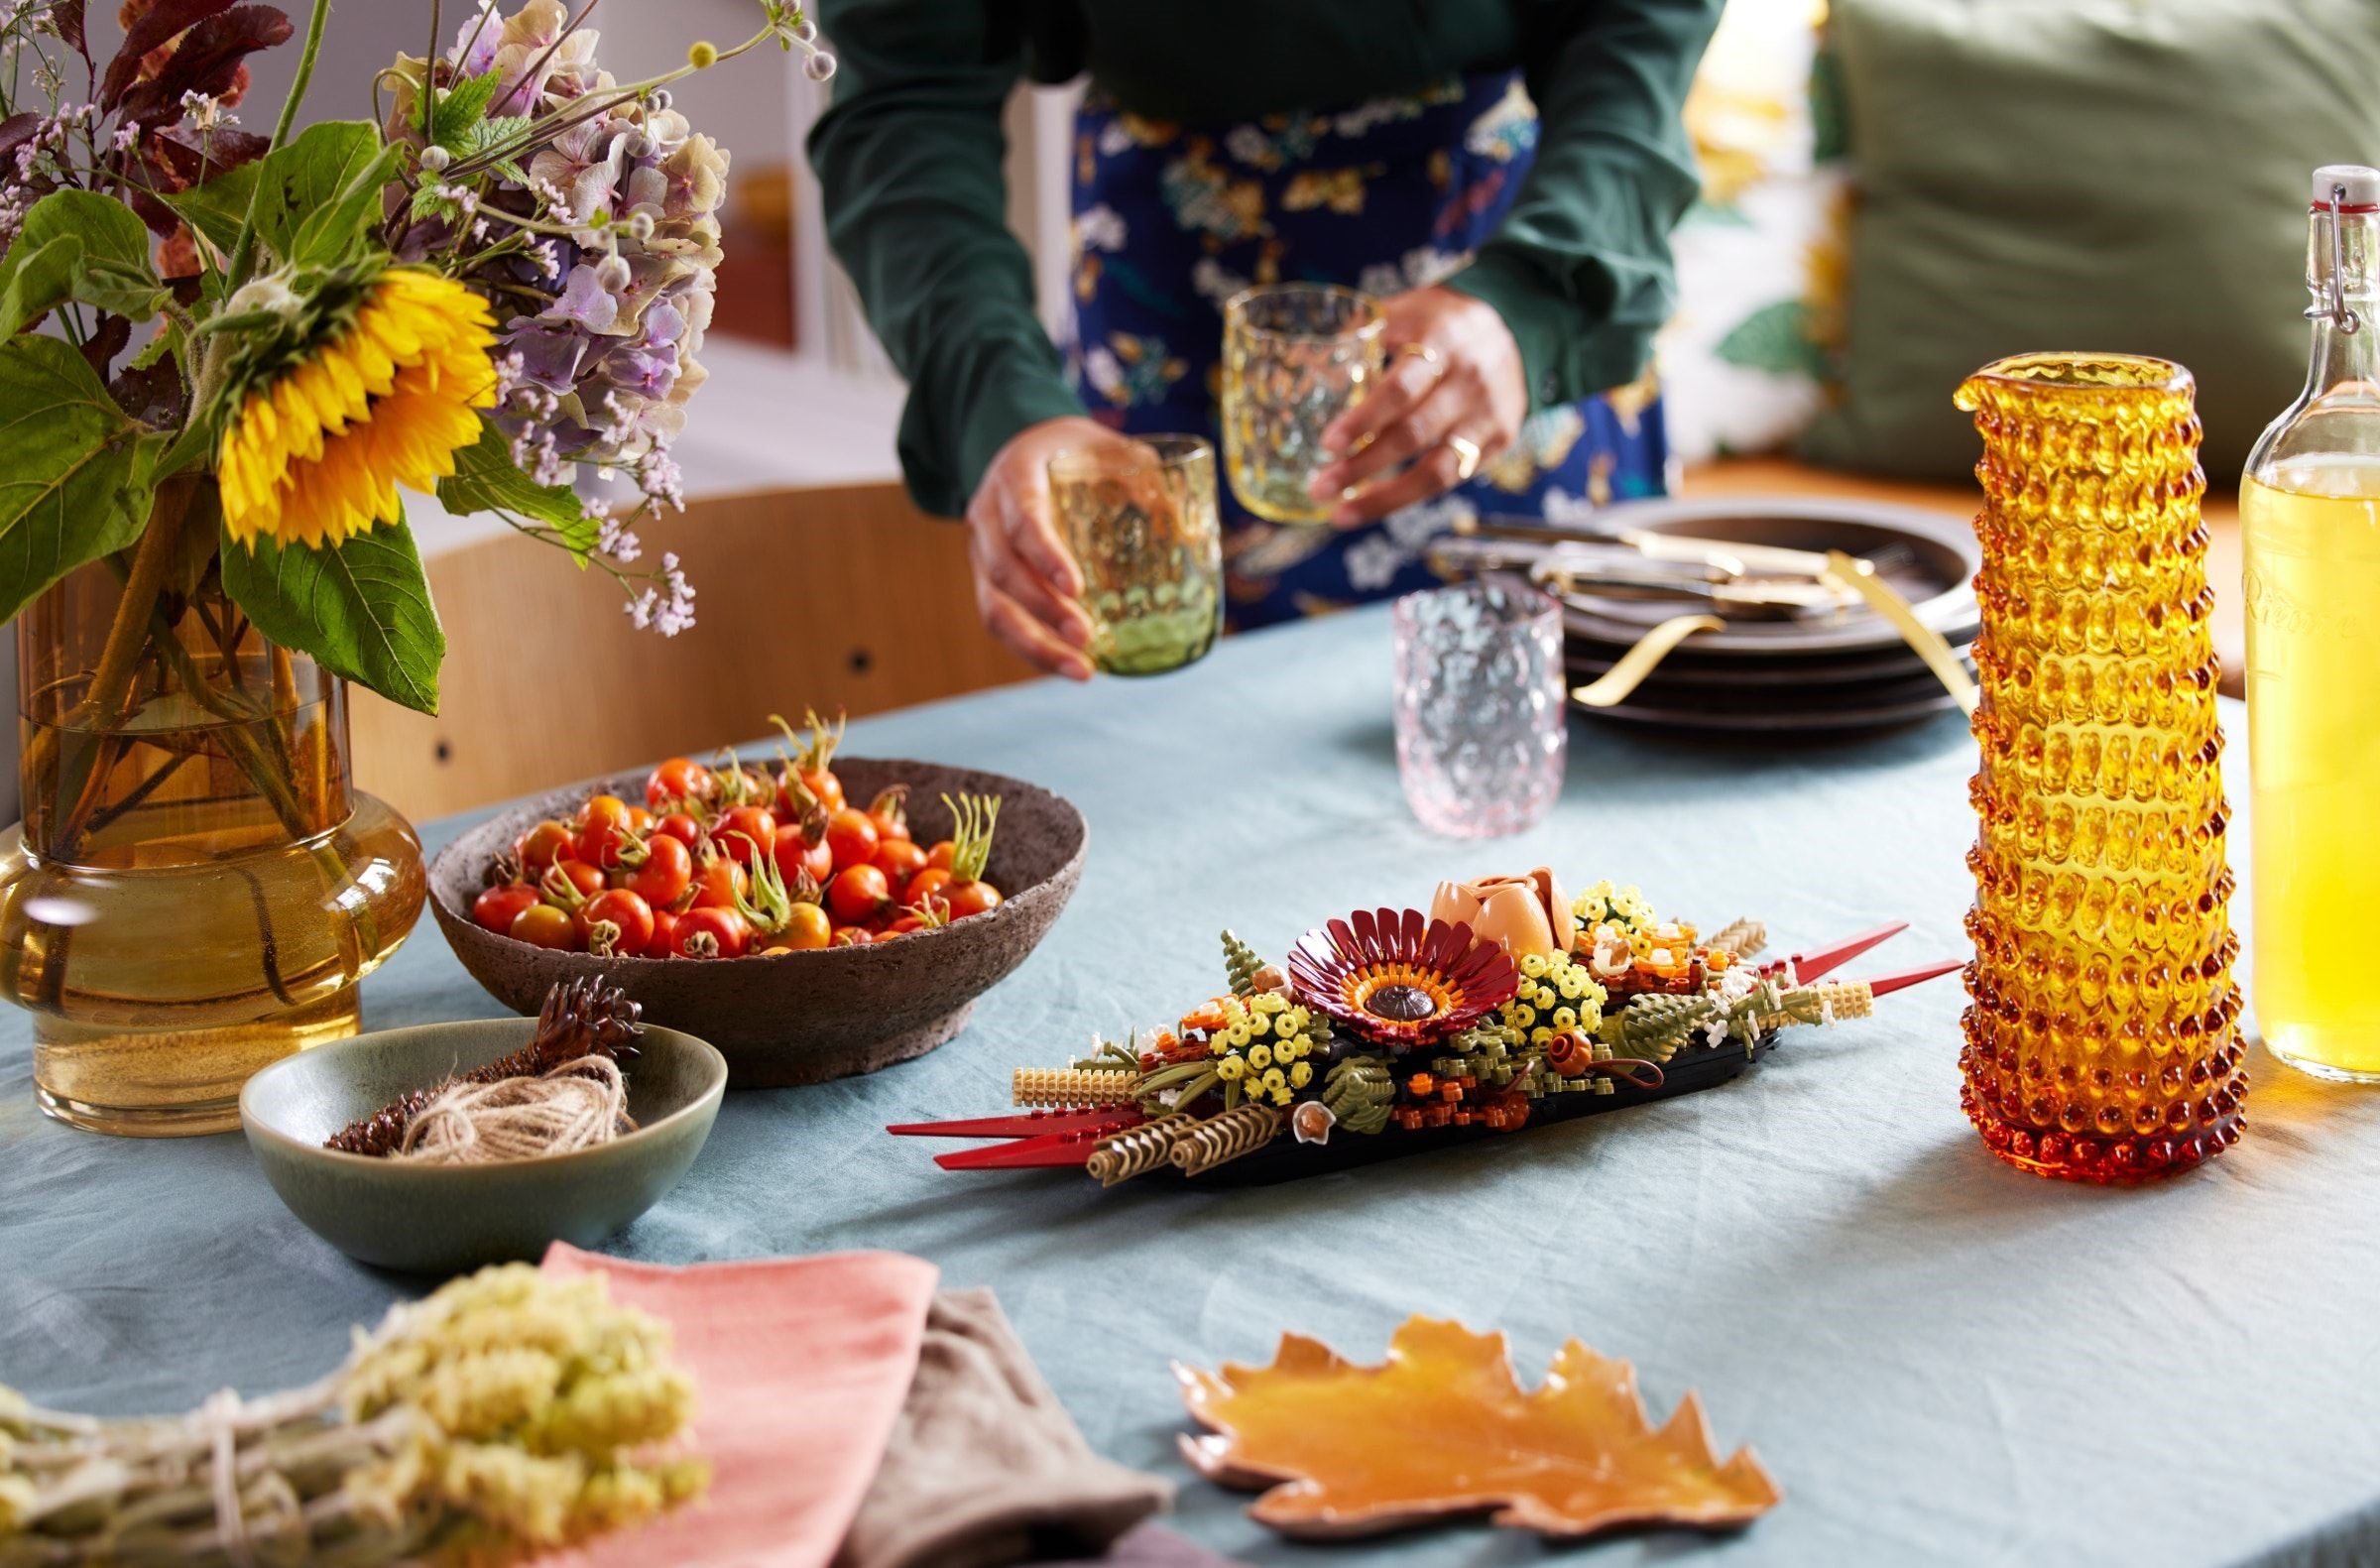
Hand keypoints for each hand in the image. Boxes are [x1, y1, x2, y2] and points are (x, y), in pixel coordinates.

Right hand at [966, 416, 1122, 680]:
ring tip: (1082, 670)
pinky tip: (1069, 666)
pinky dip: (1033, 649)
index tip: (1077, 589)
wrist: (1028, 447)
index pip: (1023, 519)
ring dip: (1035, 644)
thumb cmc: (1075, 450)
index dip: (1046, 556)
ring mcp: (982, 550)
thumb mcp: (1108, 445)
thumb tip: (1185, 522)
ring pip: (994, 606)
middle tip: (1086, 638)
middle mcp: (988, 514)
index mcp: (1016, 474)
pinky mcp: (987, 580)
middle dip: (1044, 610)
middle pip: (1003, 570)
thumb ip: (1142, 474)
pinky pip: (1000, 620)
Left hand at [1307, 284, 1526, 527]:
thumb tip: (1299, 356)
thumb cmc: (1443, 322)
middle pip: (1414, 434)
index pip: (1402, 387)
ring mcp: (1488, 416)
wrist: (1516, 327)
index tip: (1329, 444)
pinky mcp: (1499, 441)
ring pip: (1437, 471)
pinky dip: (1409, 495)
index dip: (1365, 419)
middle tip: (1320, 488)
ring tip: (1341, 514)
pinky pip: (1451, 479)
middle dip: (1363, 466)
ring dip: (1385, 498)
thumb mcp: (1410, 309)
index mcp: (1443, 342)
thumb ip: (1363, 330)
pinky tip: (1374, 504)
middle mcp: (1470, 382)